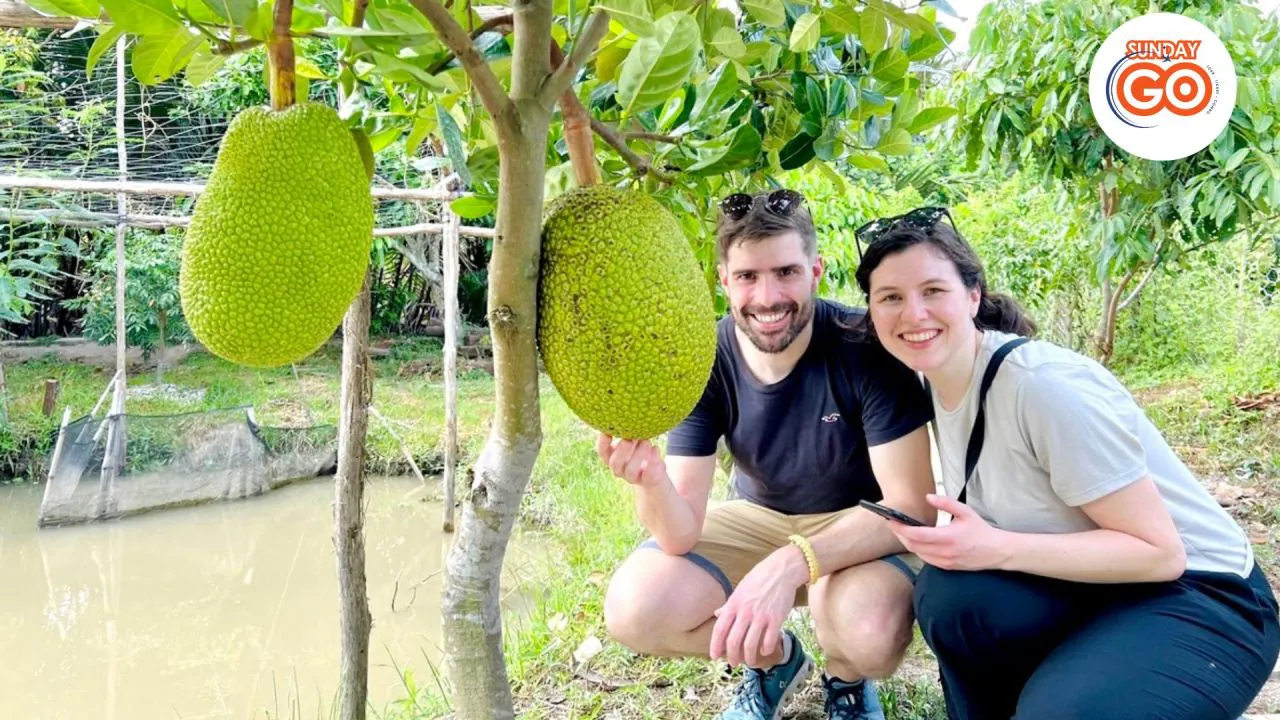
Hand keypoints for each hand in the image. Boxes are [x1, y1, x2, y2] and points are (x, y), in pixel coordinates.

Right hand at [596, 433, 667, 487]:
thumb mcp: (633, 442)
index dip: (602, 442)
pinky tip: (656, 449)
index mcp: (612, 458)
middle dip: (622, 449)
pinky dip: (653, 461)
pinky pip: (648, 475)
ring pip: (631, 471)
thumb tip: (629, 414)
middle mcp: (619, 469)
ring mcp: (632, 478)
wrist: (654, 477)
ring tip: (647, 442)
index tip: (608, 431)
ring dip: (638, 454)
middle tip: (631, 438)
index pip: (602, 452)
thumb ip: (629, 433)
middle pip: (614, 463)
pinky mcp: (647, 481)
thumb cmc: (640, 452)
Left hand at [709, 546, 806, 667]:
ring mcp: (761, 616)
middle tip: (733, 663)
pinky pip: (769, 640)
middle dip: (732, 656)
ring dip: (749, 658)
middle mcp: (745, 612)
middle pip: (733, 642)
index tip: (714, 656)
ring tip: (749, 662)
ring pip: (750, 645)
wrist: (782, 570)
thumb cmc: (759, 578)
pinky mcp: (776, 618)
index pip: (720, 629)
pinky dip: (765, 649)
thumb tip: (717, 614)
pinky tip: (764, 651)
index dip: (715, 645)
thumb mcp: (740, 590)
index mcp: (733, 604)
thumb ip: (729, 605)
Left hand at [887, 494, 1010, 570]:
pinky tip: (915, 542)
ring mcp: (945, 561)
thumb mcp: (965, 512)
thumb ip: (946, 503)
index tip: (892, 520)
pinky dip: (917, 550)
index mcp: (948, 537)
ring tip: (902, 532)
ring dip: (907, 543)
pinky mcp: (947, 567)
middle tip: (893, 524)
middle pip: (913, 546)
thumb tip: (928, 497)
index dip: (901, 529)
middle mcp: (945, 552)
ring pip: (918, 554)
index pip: (917, 535)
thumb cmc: (981, 530)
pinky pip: (926, 560)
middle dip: (900, 535)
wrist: (996, 551)